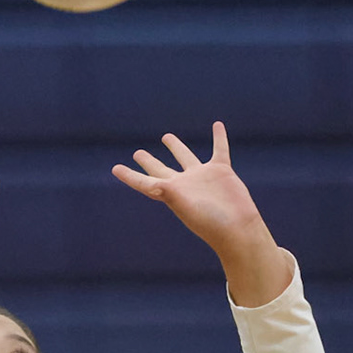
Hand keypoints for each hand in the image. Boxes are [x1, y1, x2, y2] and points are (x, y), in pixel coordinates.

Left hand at [112, 121, 291, 306]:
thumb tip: (154, 185)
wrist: (237, 228)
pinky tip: (217, 125)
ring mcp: (202, 177)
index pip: (144, 182)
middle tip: (137, 153)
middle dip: (149, 162)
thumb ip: (168, 193)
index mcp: (170, 193)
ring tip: (166, 136)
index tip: (115, 169)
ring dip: (176, 146)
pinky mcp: (221, 171)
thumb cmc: (210, 222)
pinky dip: (219, 137)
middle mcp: (184, 184)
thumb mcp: (185, 206)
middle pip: (161, 169)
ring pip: (186, 156)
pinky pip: (219, 149)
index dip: (129, 176)